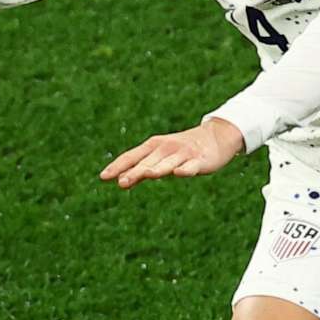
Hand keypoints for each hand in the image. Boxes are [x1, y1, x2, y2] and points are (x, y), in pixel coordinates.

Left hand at [100, 117, 246, 188]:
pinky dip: (185, 169)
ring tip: (146, 175)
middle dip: (134, 172)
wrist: (216, 136)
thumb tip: (120, 181)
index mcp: (153, 146)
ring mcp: (183, 154)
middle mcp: (166, 148)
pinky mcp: (199, 160)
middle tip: (120, 183)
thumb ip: (141, 169)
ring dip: (156, 169)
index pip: (132, 156)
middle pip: (147, 162)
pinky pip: (191, 166)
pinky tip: (179, 173)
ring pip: (167, 164)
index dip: (118, 166)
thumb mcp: (160, 157)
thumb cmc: (182, 150)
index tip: (103, 177)